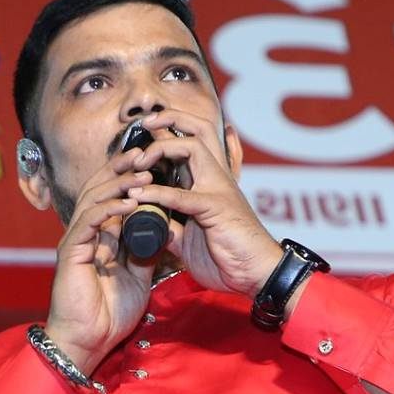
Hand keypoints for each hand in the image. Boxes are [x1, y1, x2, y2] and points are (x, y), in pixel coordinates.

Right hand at [43, 145, 169, 371]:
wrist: (89, 341)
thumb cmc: (109, 313)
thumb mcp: (137, 276)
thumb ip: (144, 251)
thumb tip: (162, 229)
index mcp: (98, 236)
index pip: (111, 196)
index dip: (129, 177)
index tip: (152, 162)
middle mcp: (84, 233)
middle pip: (99, 188)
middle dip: (122, 169)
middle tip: (146, 152)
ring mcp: (75, 240)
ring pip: (94, 199)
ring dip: (119, 184)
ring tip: (143, 172)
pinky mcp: (71, 252)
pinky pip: (89, 221)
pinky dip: (109, 208)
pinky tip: (129, 201)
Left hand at [132, 115, 283, 295]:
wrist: (256, 274)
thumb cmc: (228, 256)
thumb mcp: (190, 239)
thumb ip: (171, 226)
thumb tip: (149, 222)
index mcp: (211, 181)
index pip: (194, 140)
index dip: (169, 130)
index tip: (143, 133)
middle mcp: (217, 178)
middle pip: (199, 130)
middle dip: (170, 118)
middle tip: (144, 123)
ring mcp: (218, 189)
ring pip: (193, 147)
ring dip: (161, 148)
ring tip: (137, 161)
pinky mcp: (216, 209)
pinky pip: (183, 195)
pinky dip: (157, 192)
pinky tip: (139, 195)